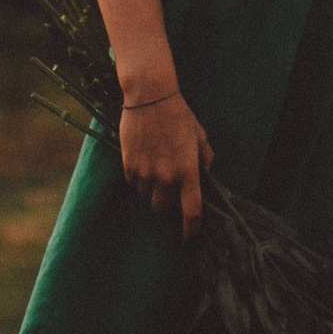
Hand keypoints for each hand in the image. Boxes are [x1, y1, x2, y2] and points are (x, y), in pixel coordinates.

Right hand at [120, 88, 211, 235]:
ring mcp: (145, 172)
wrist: (150, 97)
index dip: (191, 229)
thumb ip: (204, 159)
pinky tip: (143, 160)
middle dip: (166, 203)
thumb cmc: (179, 115)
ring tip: (155, 168)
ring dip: (151, 190)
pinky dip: (138, 179)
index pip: (191, 211)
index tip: (190, 236)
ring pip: (146, 196)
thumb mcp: (199, 136)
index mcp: (187, 171)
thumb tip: (204, 174)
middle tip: (169, 188)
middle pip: (162, 208)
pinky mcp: (128, 165)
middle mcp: (165, 177)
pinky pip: (133, 183)